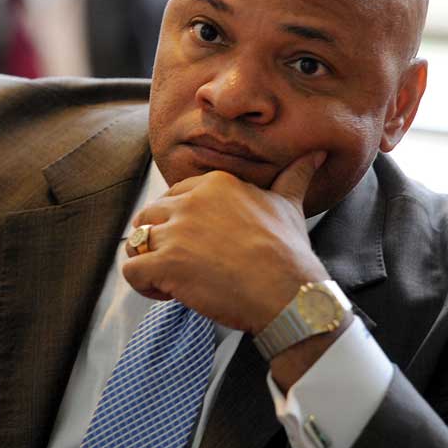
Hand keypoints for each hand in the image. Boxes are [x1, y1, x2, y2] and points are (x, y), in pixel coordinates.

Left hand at [122, 152, 329, 334]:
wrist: (290, 294)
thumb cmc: (289, 254)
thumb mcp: (289, 206)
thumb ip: (294, 176)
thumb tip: (316, 153)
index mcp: (215, 184)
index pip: (173, 195)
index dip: (179, 222)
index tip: (200, 245)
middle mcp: (191, 201)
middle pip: (148, 215)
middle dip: (158, 239)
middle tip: (181, 263)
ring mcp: (176, 232)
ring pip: (135, 240)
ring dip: (147, 261)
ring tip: (170, 279)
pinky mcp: (166, 264)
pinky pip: (131, 270)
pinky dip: (142, 284)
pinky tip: (167, 293)